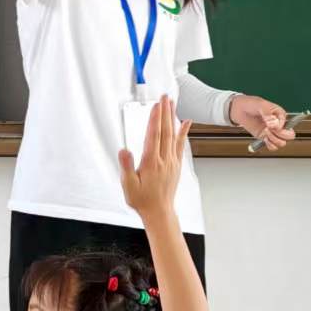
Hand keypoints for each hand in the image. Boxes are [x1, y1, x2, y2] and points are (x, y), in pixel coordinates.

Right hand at [119, 96, 189, 222]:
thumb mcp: (128, 185)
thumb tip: (124, 150)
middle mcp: (163, 160)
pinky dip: (184, 132)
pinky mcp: (176, 165)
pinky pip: (181, 145)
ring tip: (171, 104)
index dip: (154, 119)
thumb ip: (126, 167)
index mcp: (150, 163)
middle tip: (164, 97)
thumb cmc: (142, 200)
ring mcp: (172, 162)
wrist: (159, 212)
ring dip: (172, 118)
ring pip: (173, 135)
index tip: (155, 106)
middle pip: (165, 132)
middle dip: (164, 113)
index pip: (153, 136)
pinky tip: (186, 122)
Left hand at [231, 94, 295, 151]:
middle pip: (289, 136)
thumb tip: (273, 124)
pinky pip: (273, 146)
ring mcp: (273, 132)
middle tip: (269, 130)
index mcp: (281, 115)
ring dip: (274, 140)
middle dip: (280, 135)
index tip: (269, 125)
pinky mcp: (265, 137)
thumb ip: (268, 114)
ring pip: (282, 143)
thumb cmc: (252, 104)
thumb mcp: (261, 105)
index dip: (280, 128)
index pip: (288, 125)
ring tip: (265, 134)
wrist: (240, 109)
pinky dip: (270, 146)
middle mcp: (279, 124)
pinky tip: (264, 139)